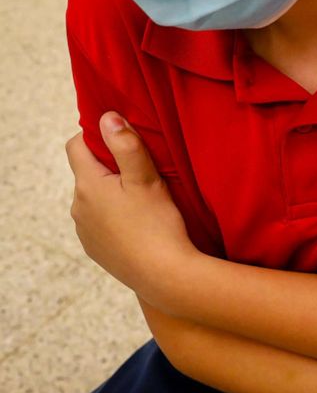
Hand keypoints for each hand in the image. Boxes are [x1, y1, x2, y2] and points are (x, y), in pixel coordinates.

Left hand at [66, 111, 194, 295]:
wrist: (164, 275)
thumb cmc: (157, 224)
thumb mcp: (146, 178)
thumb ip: (125, 145)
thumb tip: (107, 117)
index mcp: (88, 185)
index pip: (76, 146)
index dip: (96, 136)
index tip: (122, 140)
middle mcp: (78, 207)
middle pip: (87, 174)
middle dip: (109, 168)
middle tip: (143, 173)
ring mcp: (85, 231)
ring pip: (95, 200)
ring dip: (112, 195)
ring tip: (144, 202)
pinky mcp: (95, 249)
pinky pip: (100, 224)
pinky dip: (115, 219)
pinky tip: (139, 226)